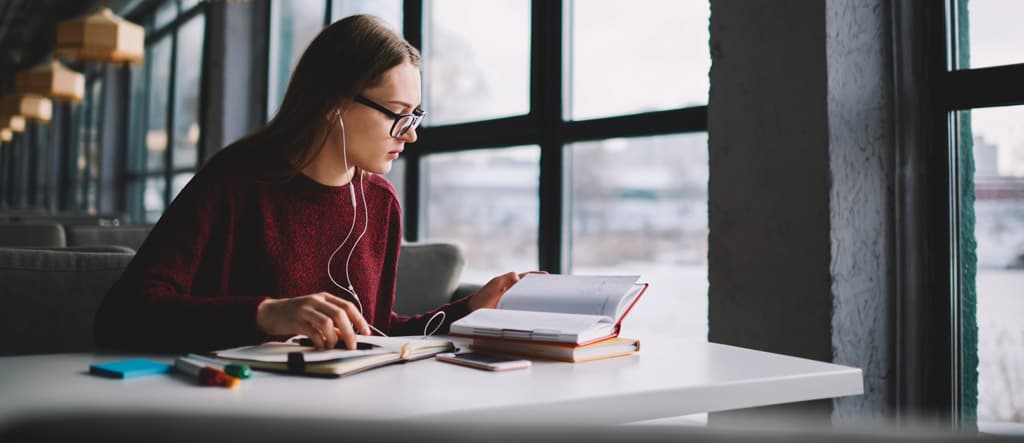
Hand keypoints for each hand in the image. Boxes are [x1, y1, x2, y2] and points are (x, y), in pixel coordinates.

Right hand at [256, 292, 370, 349]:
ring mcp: (305, 310)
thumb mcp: (316, 313)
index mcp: (324, 297)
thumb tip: (347, 336)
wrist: (271, 312)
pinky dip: (320, 341)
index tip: (366, 333)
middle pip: (340, 314)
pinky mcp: (295, 321)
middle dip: (349, 332)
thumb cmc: (296, 314)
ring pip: (327, 323)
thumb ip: (332, 323)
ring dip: (333, 338)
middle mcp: (316, 301)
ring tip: (332, 346)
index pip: (348, 306)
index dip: (359, 320)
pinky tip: (320, 346)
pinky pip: (313, 332)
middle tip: (352, 345)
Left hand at [468, 271, 546, 310]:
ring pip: (529, 300)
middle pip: (531, 289)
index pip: (528, 277)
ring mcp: (514, 301)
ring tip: (548, 302)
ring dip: (537, 301)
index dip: (537, 277)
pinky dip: (530, 311)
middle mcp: (515, 291)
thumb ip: (507, 278)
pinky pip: (524, 310)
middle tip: (552, 289)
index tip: (548, 277)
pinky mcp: (512, 311)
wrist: (475, 310)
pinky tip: (537, 313)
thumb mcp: (495, 283)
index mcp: (512, 282)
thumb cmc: (484, 296)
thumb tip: (519, 278)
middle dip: (541, 289)